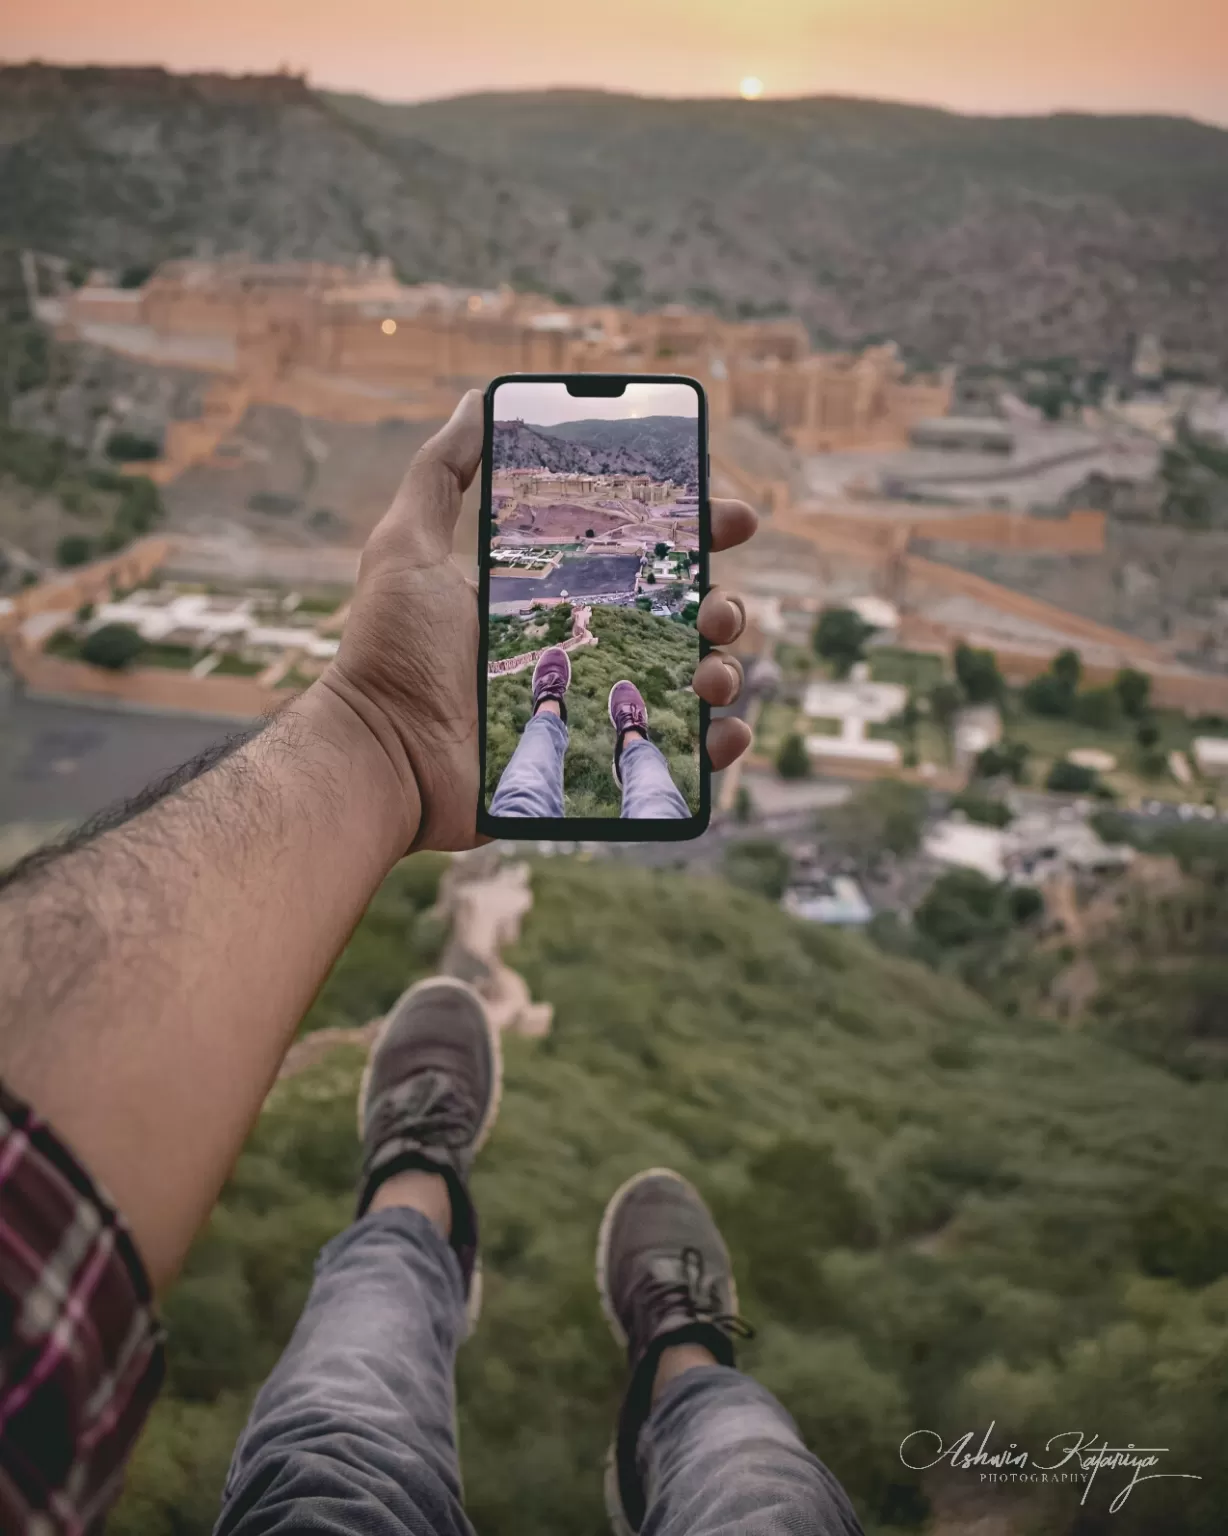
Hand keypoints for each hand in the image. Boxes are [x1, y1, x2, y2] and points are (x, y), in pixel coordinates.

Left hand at [321, 389, 758, 850]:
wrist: (379, 758)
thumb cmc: (389, 654)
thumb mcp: (407, 547)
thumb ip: (441, 473)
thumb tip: (477, 401)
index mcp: (552, 596)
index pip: (641, 557)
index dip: (693, 533)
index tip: (724, 515)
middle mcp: (583, 649)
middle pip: (681, 618)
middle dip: (719, 602)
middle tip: (716, 605)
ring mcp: (593, 711)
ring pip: (690, 682)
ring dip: (723, 668)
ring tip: (712, 670)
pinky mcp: (596, 771)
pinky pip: (677, 760)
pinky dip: (717, 744)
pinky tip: (724, 732)